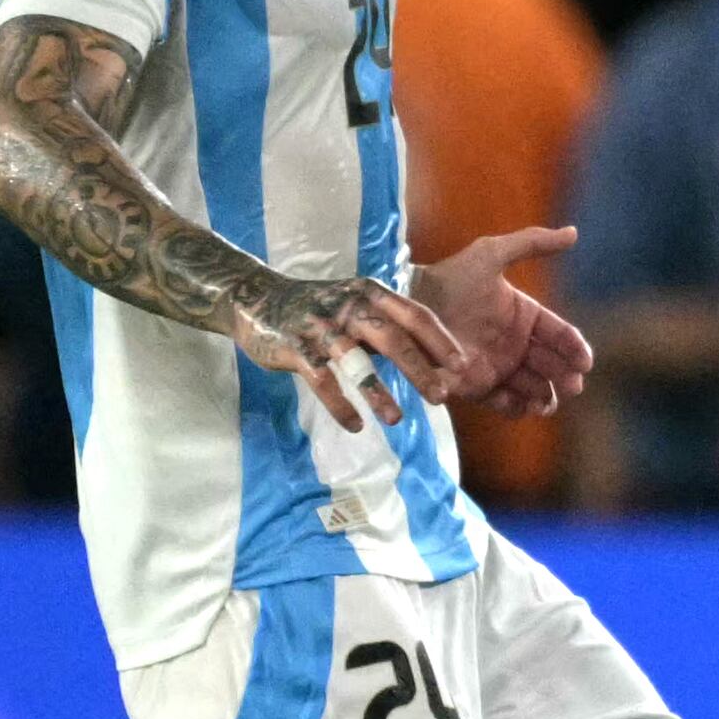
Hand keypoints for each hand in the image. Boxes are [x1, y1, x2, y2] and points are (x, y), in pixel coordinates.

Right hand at [229, 272, 470, 428]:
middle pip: (392, 338)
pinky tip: (355, 426)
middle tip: (441, 398)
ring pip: (355, 361)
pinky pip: (321, 380)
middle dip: (419, 370)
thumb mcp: (356, 306)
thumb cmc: (319, 309)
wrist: (257, 299)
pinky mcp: (294, 347)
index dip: (440, 340)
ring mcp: (319, 326)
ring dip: (378, 392)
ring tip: (395, 419)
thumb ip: (389, 327)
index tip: (462, 367)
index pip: (414, 314)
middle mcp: (348, 305)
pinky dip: (339, 405)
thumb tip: (434, 360)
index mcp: (370, 293)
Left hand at [408, 225, 596, 421]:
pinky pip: (504, 403)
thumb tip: (574, 232)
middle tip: (573, 386)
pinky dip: (518, 409)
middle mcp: (515, 343)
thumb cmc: (450, 278)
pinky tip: (526, 408)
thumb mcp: (491, 254)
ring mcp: (497, 366)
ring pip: (533, 388)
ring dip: (545, 397)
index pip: (560, 335)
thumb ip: (531, 243)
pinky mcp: (476, 387)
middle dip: (566, 378)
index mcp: (524, 315)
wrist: (406, 304)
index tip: (585, 362)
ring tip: (547, 403)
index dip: (575, 349)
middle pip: (552, 366)